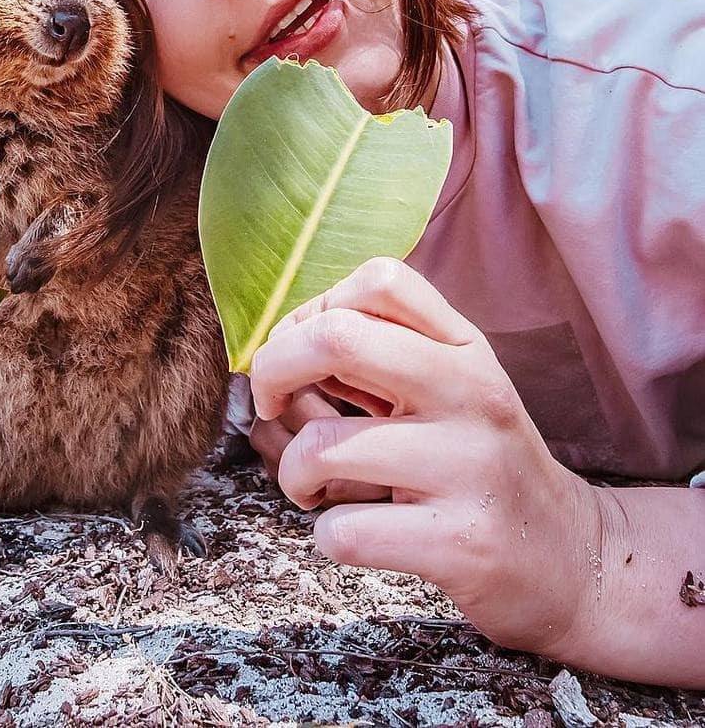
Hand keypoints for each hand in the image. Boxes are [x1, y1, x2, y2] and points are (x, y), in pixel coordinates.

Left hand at [249, 257, 606, 657]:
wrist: (571, 559)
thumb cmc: (480, 464)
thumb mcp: (451, 387)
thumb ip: (379, 352)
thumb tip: (276, 346)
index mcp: (464, 349)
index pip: (379, 279)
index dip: (314, 307)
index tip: (300, 349)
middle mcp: (471, 394)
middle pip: (336, 337)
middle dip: (273, 369)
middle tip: (269, 404)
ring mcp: (469, 467)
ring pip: (323, 445)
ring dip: (293, 474)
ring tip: (316, 487)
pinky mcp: (460, 542)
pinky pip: (345, 530)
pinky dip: (328, 536)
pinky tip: (356, 534)